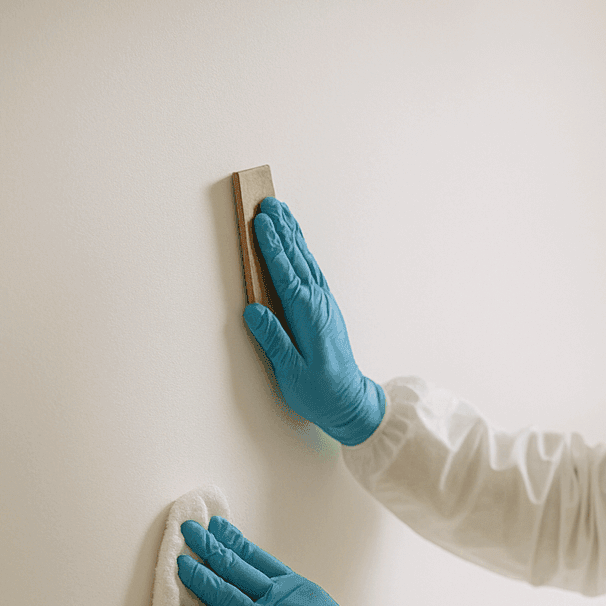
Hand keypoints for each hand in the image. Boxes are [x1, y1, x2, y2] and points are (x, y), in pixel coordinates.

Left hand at [175, 516, 406, 605]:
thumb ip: (297, 603)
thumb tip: (274, 597)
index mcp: (301, 590)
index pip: (258, 558)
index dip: (234, 541)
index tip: (215, 526)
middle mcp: (284, 601)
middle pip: (237, 568)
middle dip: (209, 546)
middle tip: (188, 531)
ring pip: (225, 595)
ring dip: (198, 577)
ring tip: (179, 562)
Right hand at [246, 197, 385, 445]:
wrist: (352, 403)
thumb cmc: (322, 392)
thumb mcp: (292, 372)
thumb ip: (273, 340)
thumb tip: (253, 310)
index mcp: (308, 316)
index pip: (285, 273)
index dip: (271, 246)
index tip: (260, 221)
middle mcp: (319, 304)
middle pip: (297, 259)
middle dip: (282, 229)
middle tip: (268, 201)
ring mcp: (325, 304)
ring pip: (305, 262)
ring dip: (292, 235)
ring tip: (280, 211)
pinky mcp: (325, 309)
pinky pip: (310, 272)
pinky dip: (300, 253)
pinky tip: (295, 244)